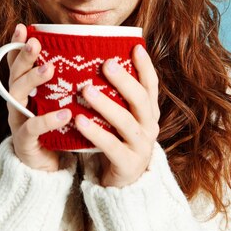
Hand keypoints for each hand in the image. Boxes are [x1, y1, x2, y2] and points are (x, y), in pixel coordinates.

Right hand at [6, 23, 72, 172]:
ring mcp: (18, 121)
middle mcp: (17, 102)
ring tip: (49, 69)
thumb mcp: (60, 100)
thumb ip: (67, 80)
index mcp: (25, 89)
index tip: (24, 27)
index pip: (17, 62)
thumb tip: (91, 51)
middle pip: (14, 74)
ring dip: (32, 80)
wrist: (50, 167)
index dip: (17, 45)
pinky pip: (32, 128)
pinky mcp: (25, 142)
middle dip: (24, 57)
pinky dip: (48, 120)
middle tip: (36, 43)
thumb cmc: (58, 127)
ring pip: (17, 96)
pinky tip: (65, 113)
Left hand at [74, 44, 159, 186]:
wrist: (122, 183)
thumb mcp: (122, 116)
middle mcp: (149, 126)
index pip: (151, 85)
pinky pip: (111, 146)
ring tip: (86, 90)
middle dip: (124, 81)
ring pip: (126, 122)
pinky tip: (80, 121)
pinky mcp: (128, 164)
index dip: (146, 66)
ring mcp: (141, 146)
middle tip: (106, 64)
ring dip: (106, 104)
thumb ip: (117, 94)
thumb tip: (100, 59)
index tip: (135, 47)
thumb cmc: (117, 139)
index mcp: (149, 112)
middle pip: (141, 100)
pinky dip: (95, 133)